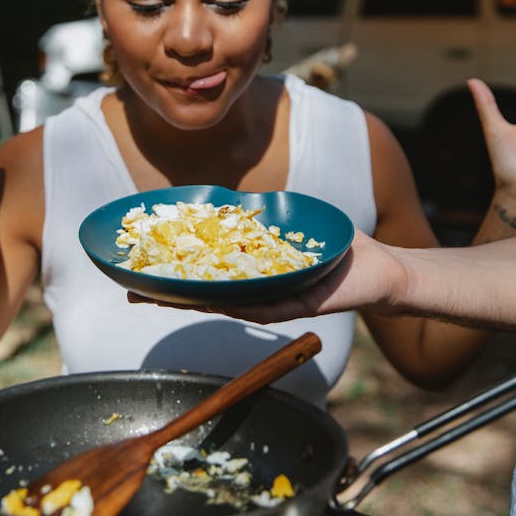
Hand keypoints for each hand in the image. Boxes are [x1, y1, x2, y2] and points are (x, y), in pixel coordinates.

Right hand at [129, 231, 405, 323]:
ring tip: (161, 298)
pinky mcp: (300, 307)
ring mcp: (277, 303)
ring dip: (194, 302)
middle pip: (207, 295)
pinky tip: (216, 302)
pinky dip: (241, 305)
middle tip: (132, 292)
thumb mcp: (293, 227)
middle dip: (169, 294)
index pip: (207, 274)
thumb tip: (233, 206)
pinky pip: (265, 309)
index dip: (174, 274)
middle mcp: (259, 293)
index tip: (139, 272)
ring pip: (228, 305)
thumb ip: (265, 221)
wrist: (383, 268)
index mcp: (253, 274)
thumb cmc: (339, 247)